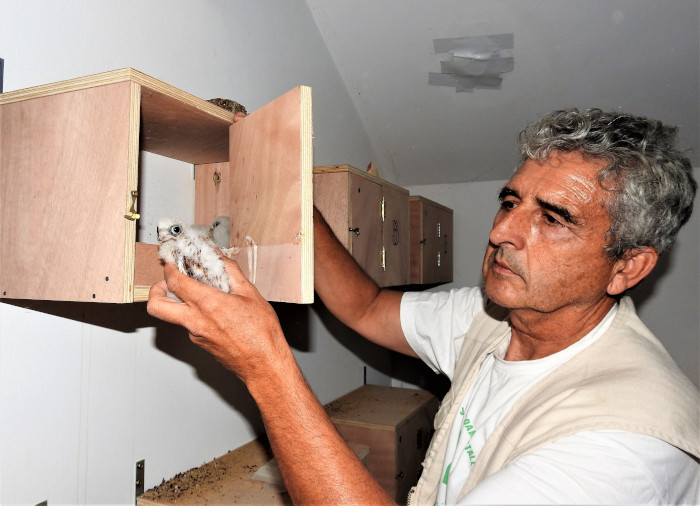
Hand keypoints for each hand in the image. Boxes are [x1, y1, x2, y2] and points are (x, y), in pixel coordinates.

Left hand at [147, 256, 287, 383]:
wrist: (264, 365)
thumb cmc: (262, 334)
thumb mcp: (250, 294)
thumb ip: (231, 272)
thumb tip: (220, 257)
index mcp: (208, 305)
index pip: (175, 282)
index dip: (169, 268)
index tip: (171, 262)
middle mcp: (196, 321)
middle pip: (157, 306)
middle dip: (155, 289)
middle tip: (166, 281)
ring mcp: (196, 335)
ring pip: (172, 316)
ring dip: (175, 302)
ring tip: (192, 292)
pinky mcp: (200, 344)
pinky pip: (189, 325)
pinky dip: (194, 313)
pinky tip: (213, 309)